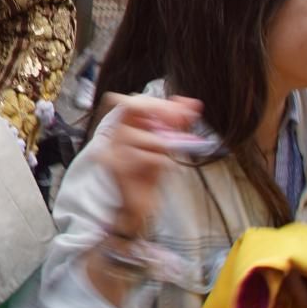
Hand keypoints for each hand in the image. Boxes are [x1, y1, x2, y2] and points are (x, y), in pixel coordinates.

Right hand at [99, 94, 202, 234]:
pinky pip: (147, 158)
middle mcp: (115, 135)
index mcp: (124, 126)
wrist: (139, 207)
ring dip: (165, 145)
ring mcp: (115, 151)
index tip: (178, 111)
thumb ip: (177, 122)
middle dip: (160, 113)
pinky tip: (166, 166)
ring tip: (170, 154)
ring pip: (146, 137)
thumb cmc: (149, 174)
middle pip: (131, 108)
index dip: (157, 102)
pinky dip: (163, 162)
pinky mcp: (119, 169)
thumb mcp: (166, 143)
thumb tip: (192, 103)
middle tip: (177, 124)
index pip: (134, 100)